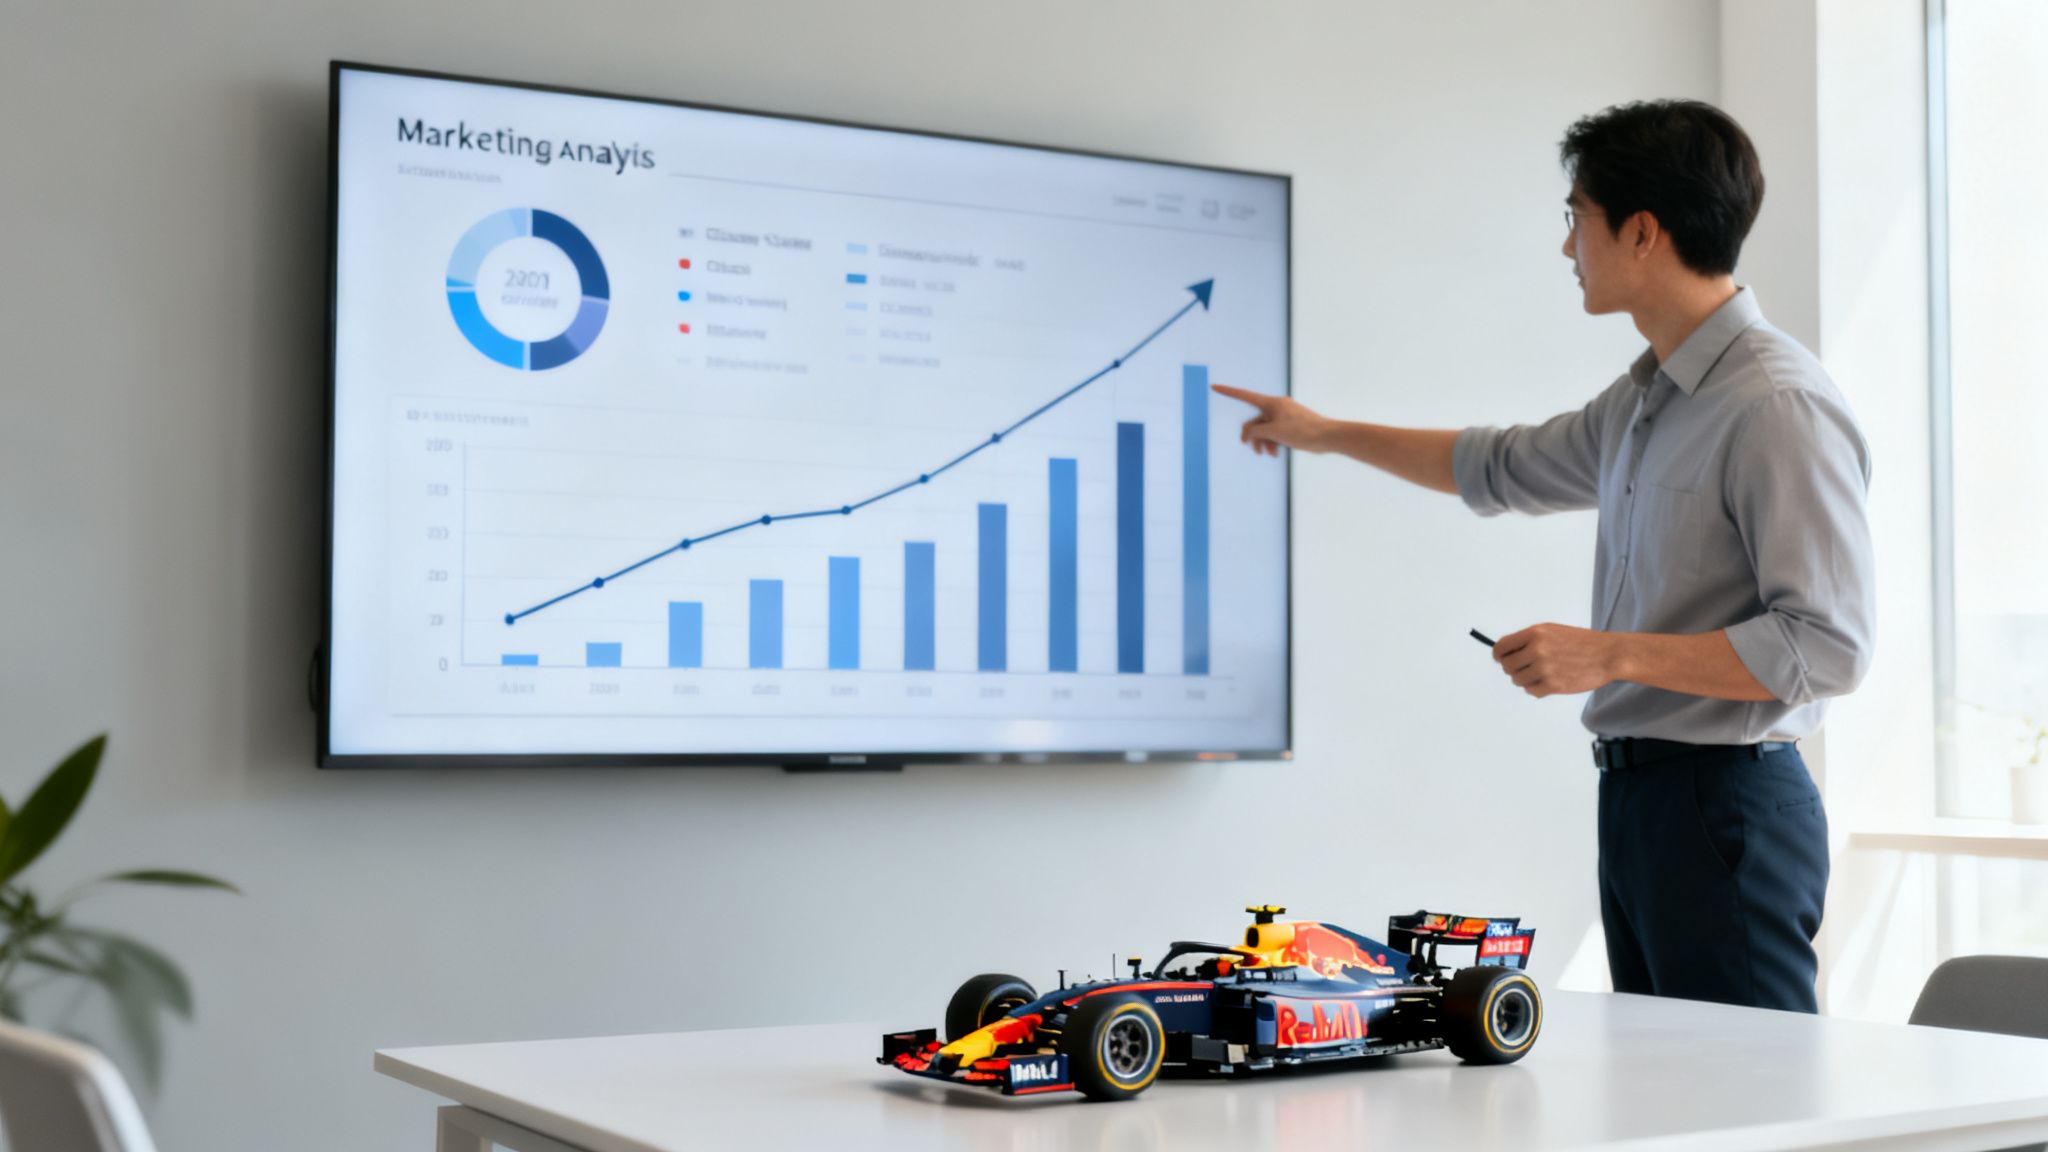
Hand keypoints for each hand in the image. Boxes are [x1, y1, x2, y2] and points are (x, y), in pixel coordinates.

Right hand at [1211, 383, 1331, 456]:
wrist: (1327, 436)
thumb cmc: (1302, 432)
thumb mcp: (1273, 432)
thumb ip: (1255, 431)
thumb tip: (1248, 432)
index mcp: (1271, 403)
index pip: (1244, 395)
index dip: (1228, 392)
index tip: (1214, 386)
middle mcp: (1277, 407)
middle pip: (1255, 420)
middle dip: (1253, 436)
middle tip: (1253, 450)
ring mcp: (1284, 416)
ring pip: (1265, 429)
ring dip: (1264, 442)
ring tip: (1268, 454)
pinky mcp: (1291, 425)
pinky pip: (1275, 432)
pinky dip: (1273, 442)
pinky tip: (1276, 454)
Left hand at [1492, 624, 1619, 697]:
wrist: (1608, 654)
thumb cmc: (1580, 642)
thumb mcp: (1551, 630)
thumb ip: (1528, 639)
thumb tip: (1503, 652)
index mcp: (1535, 633)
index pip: (1501, 648)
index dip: (1499, 655)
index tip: (1501, 659)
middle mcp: (1537, 650)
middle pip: (1507, 666)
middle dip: (1513, 668)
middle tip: (1526, 668)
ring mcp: (1545, 669)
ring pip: (1517, 680)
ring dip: (1525, 679)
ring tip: (1540, 674)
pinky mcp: (1553, 685)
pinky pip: (1531, 691)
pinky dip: (1536, 689)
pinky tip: (1548, 682)